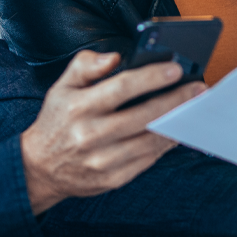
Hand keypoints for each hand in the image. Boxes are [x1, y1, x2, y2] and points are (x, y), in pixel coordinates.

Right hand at [20, 50, 205, 213]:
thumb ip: (86, 65)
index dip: (152, 77)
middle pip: (143, 115)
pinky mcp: (112, 179)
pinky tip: (174, 131)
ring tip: (192, 109)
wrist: (39, 167)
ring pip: (150, 141)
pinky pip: (147, 160)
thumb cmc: (57, 121)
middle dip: (175, 101)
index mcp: (79, 107)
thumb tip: (115, 57)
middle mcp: (91, 135)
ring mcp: (103, 160)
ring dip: (175, 124)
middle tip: (197, 89)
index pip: (122, 87)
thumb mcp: (61, 87)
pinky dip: (164, 145)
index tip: (176, 70)